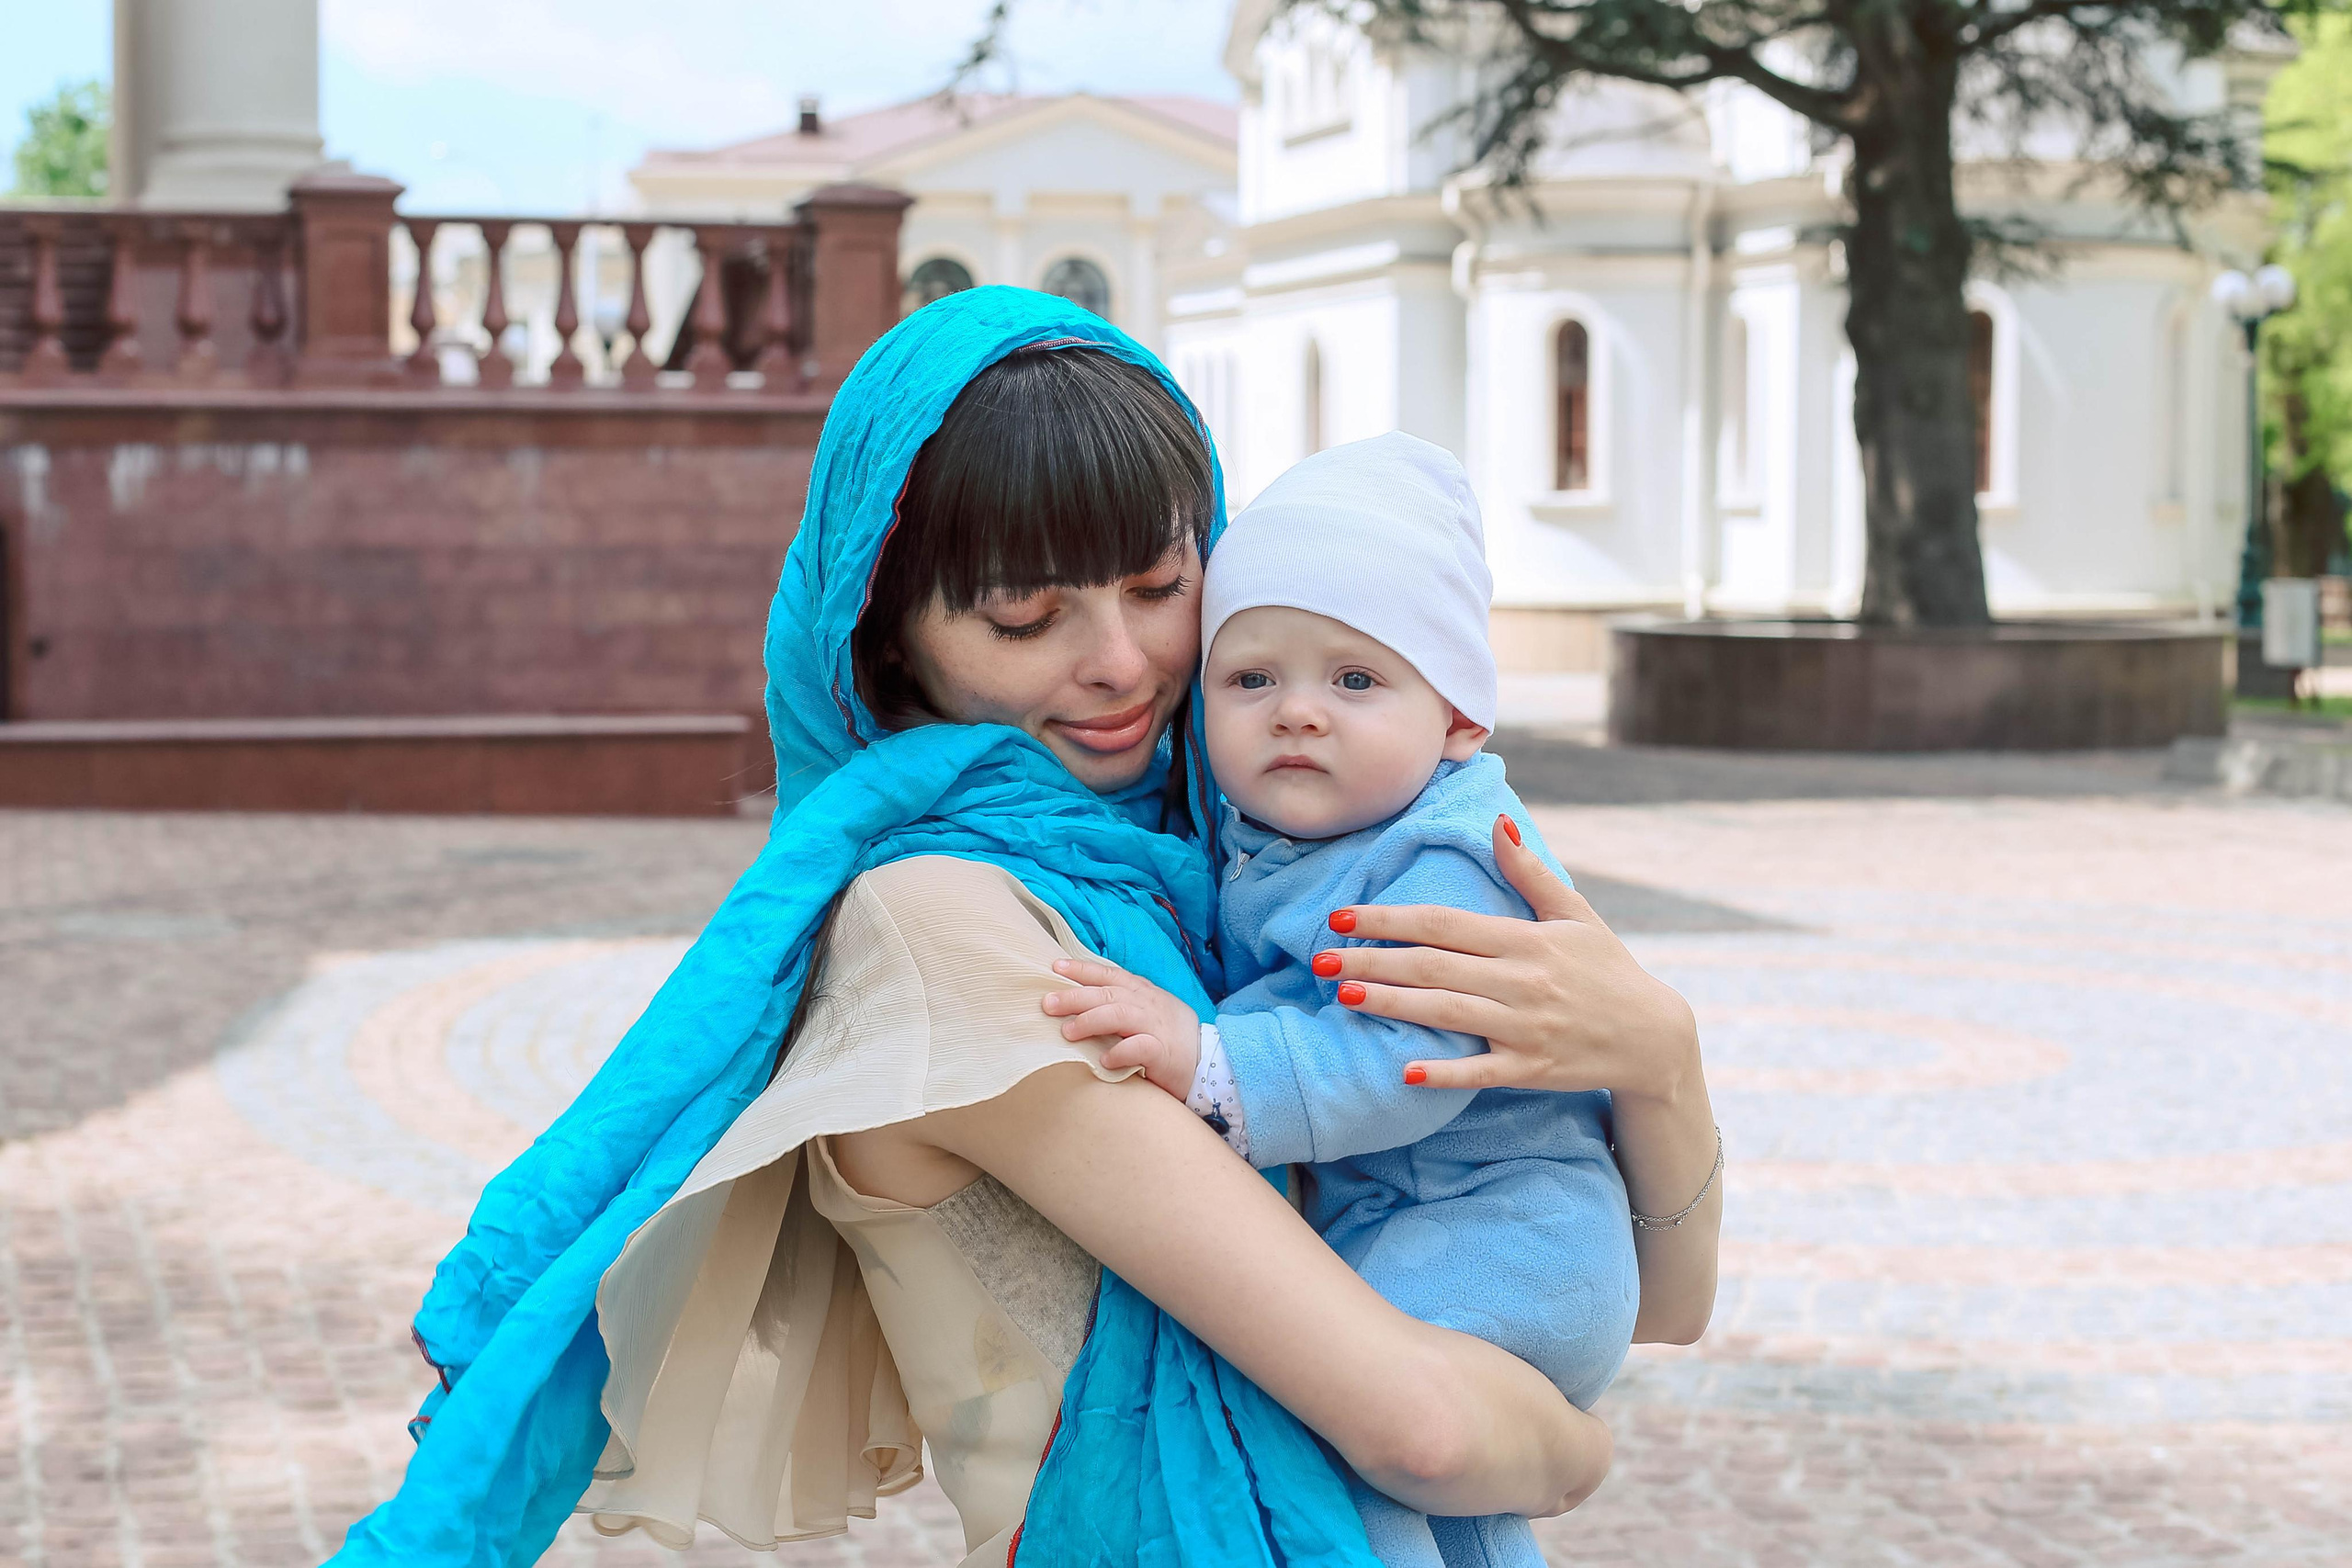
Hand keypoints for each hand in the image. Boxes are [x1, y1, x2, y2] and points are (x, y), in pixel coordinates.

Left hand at [1042, 958, 1202, 1098]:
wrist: (1208, 1062)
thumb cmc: (1169, 1038)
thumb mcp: (1148, 1011)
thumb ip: (1121, 1003)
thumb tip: (1081, 1000)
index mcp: (1143, 992)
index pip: (1109, 975)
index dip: (1082, 969)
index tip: (1055, 966)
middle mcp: (1148, 1004)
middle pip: (1107, 993)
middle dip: (1075, 996)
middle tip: (1048, 1003)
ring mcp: (1157, 1027)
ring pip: (1120, 1014)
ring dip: (1091, 1021)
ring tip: (1068, 1032)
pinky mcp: (1163, 1053)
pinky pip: (1140, 1048)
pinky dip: (1120, 1052)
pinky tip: (1103, 1060)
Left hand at [1320, 814, 1699, 1103]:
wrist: (1655, 1037)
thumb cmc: (1608, 969)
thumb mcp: (1576, 913)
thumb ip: (1530, 871)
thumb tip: (1498, 820)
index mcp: (1526, 940)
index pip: (1444, 923)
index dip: (1391, 918)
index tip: (1343, 917)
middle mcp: (1522, 981)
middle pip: (1433, 967)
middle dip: (1373, 960)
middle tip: (1319, 957)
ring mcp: (1525, 1028)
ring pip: (1446, 1013)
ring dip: (1392, 1004)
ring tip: (1343, 995)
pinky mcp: (1531, 1069)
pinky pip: (1480, 1072)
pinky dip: (1443, 1072)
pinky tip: (1402, 1070)